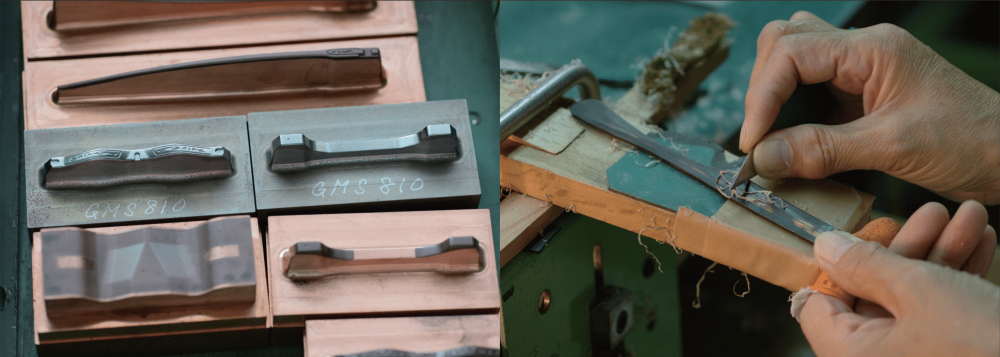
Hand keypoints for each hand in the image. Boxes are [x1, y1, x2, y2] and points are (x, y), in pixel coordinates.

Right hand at [741, 11, 999, 203]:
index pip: (791, 54)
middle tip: (758, 139)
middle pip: (784, 43)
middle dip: (762, 90)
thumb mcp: (892, 149)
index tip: (752, 143)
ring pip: (794, 60)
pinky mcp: (863, 92)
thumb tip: (762, 157)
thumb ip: (822, 150)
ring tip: (771, 138)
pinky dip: (793, 113)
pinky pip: (812, 89)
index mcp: (873, 49)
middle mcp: (863, 49)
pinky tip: (794, 143)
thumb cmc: (969, 142)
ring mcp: (863, 68)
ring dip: (774, 95)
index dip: (761, 97)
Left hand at [799, 200, 998, 356]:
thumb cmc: (981, 345)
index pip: (817, 305)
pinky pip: (944, 313)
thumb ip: (865, 264)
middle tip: (933, 211)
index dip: (837, 264)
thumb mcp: (918, 290)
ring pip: (915, 299)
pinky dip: (960, 277)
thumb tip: (824, 247)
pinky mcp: (952, 354)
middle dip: (910, 246)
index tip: (861, 230)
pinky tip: (984, 238)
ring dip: (942, 252)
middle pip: (872, 295)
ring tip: (970, 214)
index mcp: (850, 356)